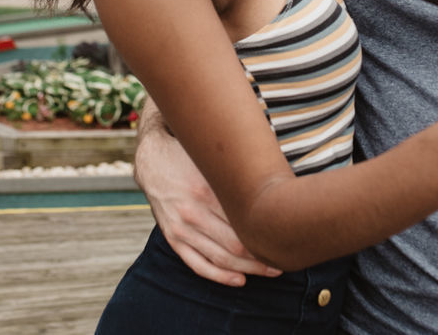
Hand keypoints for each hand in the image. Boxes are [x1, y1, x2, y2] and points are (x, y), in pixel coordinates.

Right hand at [134, 116, 282, 284]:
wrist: (152, 159)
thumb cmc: (189, 157)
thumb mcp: (213, 161)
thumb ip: (237, 177)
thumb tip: (272, 188)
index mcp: (206, 191)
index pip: (243, 224)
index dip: (266, 235)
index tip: (285, 239)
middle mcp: (192, 213)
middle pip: (235, 246)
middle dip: (262, 257)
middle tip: (283, 258)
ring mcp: (181, 228)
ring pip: (220, 259)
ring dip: (247, 269)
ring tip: (270, 271)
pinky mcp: (172, 238)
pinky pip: (197, 265)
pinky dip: (219, 276)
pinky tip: (239, 280)